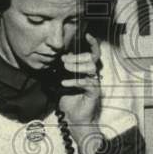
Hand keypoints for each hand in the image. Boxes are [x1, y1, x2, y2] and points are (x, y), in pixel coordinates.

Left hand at [57, 33, 102, 149]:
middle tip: (63, 60)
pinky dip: (75, 81)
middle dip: (77, 56)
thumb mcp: (62, 82)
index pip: (92, 53)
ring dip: (77, 66)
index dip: (92, 43)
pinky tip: (64, 83)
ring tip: (65, 68)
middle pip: (91, 58)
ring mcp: (95, 83)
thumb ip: (61, 70)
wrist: (74, 119)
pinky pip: (88, 83)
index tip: (86, 34)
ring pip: (91, 68)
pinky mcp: (94, 93)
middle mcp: (93, 75)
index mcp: (87, 70)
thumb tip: (57, 57)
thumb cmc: (69, 101)